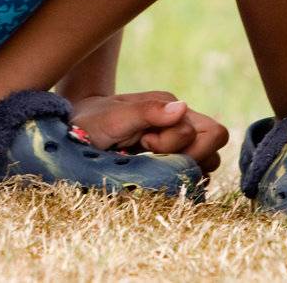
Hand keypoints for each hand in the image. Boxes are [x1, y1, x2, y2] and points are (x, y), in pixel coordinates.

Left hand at [68, 91, 228, 173]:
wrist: (73, 131)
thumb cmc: (90, 121)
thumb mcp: (114, 116)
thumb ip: (148, 112)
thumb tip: (182, 107)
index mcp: (171, 107)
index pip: (212, 133)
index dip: (184, 144)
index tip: (147, 143)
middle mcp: (178, 123)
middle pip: (214, 149)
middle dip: (185, 159)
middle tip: (147, 155)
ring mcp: (175, 144)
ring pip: (206, 164)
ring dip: (179, 170)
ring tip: (146, 164)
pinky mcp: (168, 163)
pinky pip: (191, 176)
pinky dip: (176, 180)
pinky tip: (150, 175)